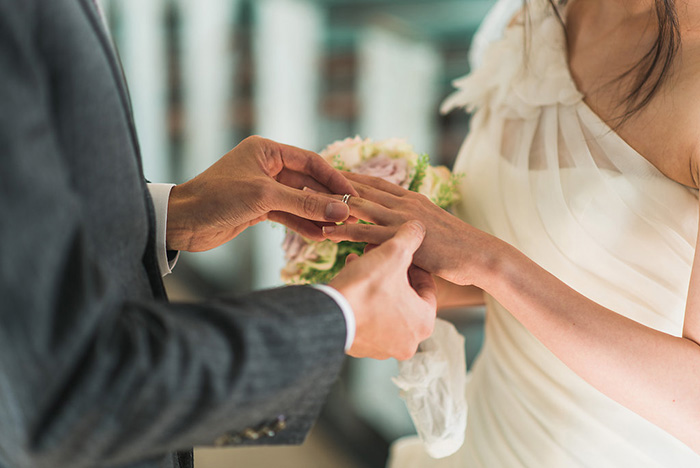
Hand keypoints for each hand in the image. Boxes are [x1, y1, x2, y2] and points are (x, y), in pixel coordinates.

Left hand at [165, 136, 357, 251]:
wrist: (181, 222)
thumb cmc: (217, 198)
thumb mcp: (264, 198)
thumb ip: (304, 203)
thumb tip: (341, 210)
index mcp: (266, 151)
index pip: (310, 161)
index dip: (334, 178)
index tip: (353, 195)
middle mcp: (266, 166)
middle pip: (307, 182)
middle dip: (327, 200)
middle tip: (350, 216)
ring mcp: (263, 188)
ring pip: (299, 200)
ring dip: (316, 215)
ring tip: (337, 231)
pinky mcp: (258, 208)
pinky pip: (288, 214)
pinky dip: (302, 225)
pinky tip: (318, 236)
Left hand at [322, 172, 493, 286]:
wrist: (479, 254)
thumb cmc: (458, 247)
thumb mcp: (431, 229)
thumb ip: (411, 227)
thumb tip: (397, 234)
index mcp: (411, 198)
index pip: (374, 182)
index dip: (349, 177)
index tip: (326, 172)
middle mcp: (404, 202)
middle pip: (361, 188)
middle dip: (332, 183)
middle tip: (305, 178)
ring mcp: (403, 218)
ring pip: (360, 206)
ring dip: (332, 202)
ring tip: (306, 199)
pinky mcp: (402, 238)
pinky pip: (366, 233)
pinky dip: (344, 231)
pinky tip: (325, 231)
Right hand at [329, 221, 436, 359]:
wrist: (327, 314)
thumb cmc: (366, 287)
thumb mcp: (393, 253)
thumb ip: (410, 238)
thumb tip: (418, 227)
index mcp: (424, 323)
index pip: (427, 288)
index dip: (414, 264)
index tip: (403, 252)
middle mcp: (408, 341)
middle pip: (405, 297)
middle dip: (393, 272)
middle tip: (381, 255)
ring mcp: (383, 348)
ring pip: (385, 306)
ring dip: (376, 284)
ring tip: (363, 261)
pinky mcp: (360, 347)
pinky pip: (367, 317)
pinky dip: (362, 298)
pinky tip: (351, 276)